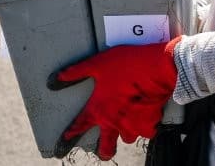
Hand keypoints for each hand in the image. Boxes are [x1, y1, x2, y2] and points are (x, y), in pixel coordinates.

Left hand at [48, 36, 181, 159]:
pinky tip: (146, 114)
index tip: (62, 145)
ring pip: (127, 137)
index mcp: (99, 110)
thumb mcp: (98, 64)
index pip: (79, 127)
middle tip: (104, 150)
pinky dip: (146, 125)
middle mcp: (114, 122)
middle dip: (103, 151)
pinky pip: (147, 130)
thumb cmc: (128, 65)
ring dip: (126, 131)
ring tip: (129, 121)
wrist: (160, 68)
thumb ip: (76, 72)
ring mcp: (133, 125)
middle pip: (106, 148)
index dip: (69, 136)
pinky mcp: (150, 123)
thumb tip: (54, 80)